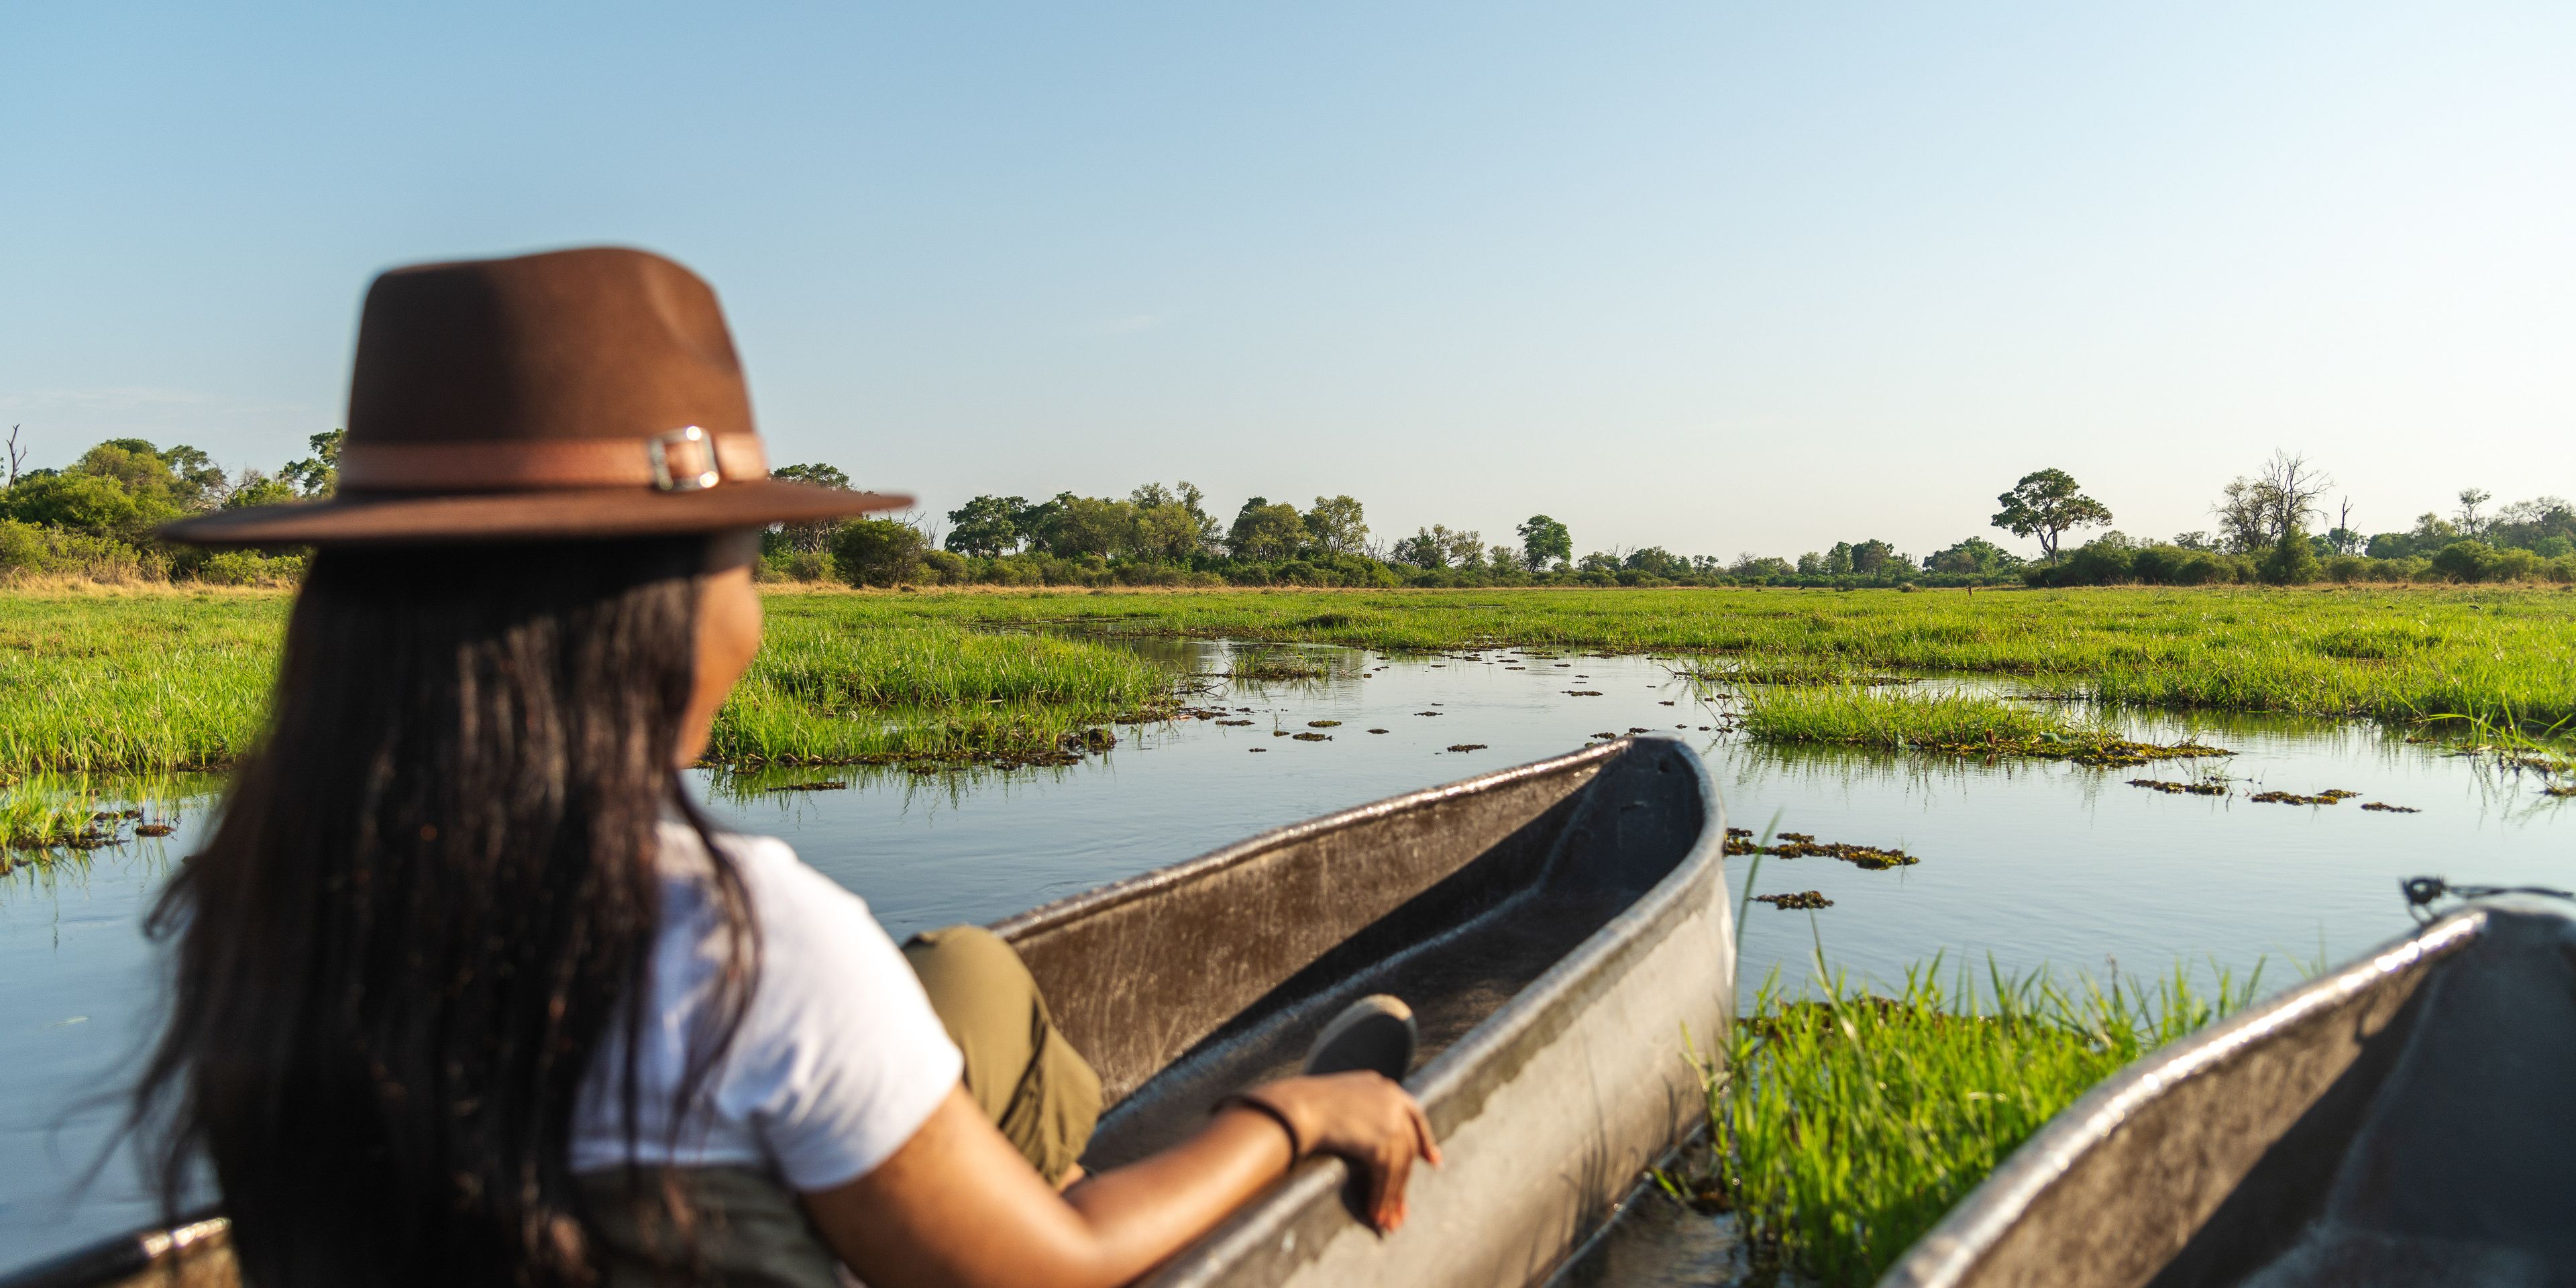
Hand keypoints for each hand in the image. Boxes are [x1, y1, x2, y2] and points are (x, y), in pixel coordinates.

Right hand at [1232, 1072, 1440, 1231]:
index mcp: (1383, 1086)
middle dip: (1402, 1183)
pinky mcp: (1382, 1141)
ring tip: (1385, 1221)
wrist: (1295, 1108)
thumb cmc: (1302, 1106)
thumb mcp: (1339, 1101)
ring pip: (1398, 1166)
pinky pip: (1386, 1177)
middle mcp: (1393, 1100)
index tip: (1432, 1161)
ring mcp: (1390, 1120)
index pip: (1414, 1115)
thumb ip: (1359, 1115)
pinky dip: (1381, 1198)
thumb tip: (1364, 1141)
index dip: (1424, 1140)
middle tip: (1400, 1211)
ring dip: (1390, 1198)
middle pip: (1406, 1148)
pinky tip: (1374, 1214)